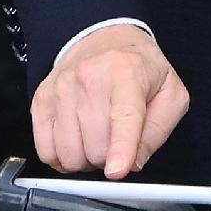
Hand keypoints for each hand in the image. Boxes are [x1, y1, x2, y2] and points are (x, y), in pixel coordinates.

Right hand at [30, 23, 188, 179]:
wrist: (102, 39)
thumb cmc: (138, 69)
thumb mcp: (170, 93)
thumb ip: (159, 130)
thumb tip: (133, 163)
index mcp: (127, 74)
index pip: (124, 117)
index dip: (121, 148)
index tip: (117, 171)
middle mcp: (89, 79)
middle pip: (95, 146)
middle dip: (108, 158)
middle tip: (114, 142)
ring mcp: (61, 90)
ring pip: (69, 154)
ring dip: (84, 160)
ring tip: (95, 140)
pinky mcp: (41, 101)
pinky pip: (45, 150)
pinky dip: (61, 158)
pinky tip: (74, 143)